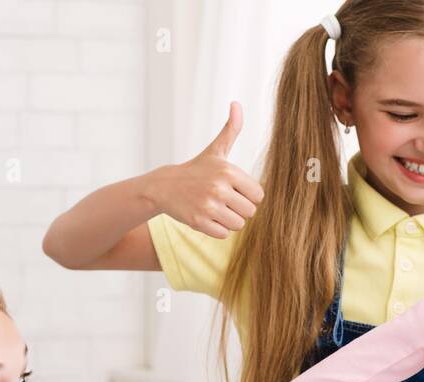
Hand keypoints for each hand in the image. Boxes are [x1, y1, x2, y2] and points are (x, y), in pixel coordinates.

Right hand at [151, 100, 264, 238]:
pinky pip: (224, 235)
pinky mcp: (199, 222)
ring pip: (238, 225)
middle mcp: (219, 188)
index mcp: (228, 171)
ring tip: (214, 208)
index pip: (258, 195)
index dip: (248, 196)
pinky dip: (217, 229)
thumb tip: (237, 104)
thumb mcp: (215, 150)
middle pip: (250, 212)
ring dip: (228, 221)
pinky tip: (205, 217)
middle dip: (238, 209)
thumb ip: (231, 129)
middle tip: (222, 201)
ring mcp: (208, 206)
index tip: (234, 190)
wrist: (164, 186)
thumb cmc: (196, 169)